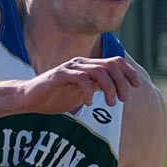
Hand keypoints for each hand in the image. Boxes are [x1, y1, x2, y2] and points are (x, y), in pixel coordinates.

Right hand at [17, 56, 140, 114]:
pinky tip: (88, 104)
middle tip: (123, 100)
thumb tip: (116, 91)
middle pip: (110, 65)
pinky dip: (88, 91)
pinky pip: (81, 78)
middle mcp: (81, 63)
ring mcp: (70, 68)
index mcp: (87, 66)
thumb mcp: (81, 94)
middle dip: (121, 82)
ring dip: (109, 88)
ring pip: (99, 71)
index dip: (128, 72)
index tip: (137, 85)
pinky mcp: (60, 75)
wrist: (29, 99)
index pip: (114, 62)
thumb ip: (96, 89)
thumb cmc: (54, 98)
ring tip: (110, 104)